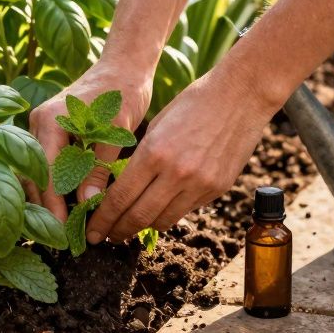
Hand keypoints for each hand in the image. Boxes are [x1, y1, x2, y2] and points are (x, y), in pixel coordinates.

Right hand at [28, 62, 150, 220]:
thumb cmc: (122, 93)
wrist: (123, 67)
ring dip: (46, 200)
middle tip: (60, 239)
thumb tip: (88, 204)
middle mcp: (36, 124)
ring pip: (34, 173)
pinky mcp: (48, 133)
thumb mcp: (114, 133)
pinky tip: (66, 207)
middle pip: (32, 177)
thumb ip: (97, 167)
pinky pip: (44, 165)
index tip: (63, 234)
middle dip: (44, 209)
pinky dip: (53, 186)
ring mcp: (39, 128)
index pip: (46, 175)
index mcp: (49, 122)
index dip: (53, 208)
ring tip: (62, 229)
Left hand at [85, 72, 275, 244]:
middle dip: (119, 231)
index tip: (92, 232)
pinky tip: (162, 209)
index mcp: (154, 152)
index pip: (120, 198)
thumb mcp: (157, 126)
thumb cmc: (192, 103)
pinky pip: (187, 210)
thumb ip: (141, 159)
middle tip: (107, 238)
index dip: (103, 220)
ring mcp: (200, 184)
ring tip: (132, 227)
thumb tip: (125, 191)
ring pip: (164, 221)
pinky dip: (170, 213)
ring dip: (145, 227)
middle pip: (139, 216)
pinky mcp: (218, 188)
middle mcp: (176, 173)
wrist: (241, 95)